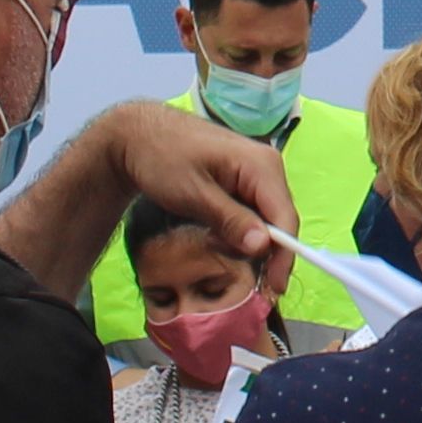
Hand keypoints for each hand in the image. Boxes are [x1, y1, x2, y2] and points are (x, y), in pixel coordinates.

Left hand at [99, 98, 297, 267]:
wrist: (136, 135)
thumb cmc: (161, 158)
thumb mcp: (193, 194)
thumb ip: (230, 220)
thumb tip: (262, 247)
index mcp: (261, 165)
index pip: (285, 217)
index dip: (284, 256)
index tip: (274, 287)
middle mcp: (266, 166)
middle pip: (279, 220)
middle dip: (261, 250)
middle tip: (233, 267)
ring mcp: (256, 171)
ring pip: (265, 218)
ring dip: (245, 240)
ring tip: (212, 241)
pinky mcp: (243, 178)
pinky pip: (251, 210)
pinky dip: (237, 228)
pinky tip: (214, 231)